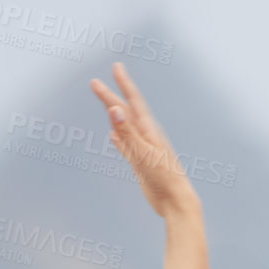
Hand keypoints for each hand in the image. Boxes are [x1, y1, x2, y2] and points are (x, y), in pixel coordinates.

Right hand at [89, 62, 196, 216]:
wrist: (175, 202)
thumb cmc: (164, 178)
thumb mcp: (143, 153)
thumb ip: (127, 132)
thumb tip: (113, 109)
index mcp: (149, 130)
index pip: (133, 101)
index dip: (124, 84)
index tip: (116, 67)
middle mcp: (146, 137)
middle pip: (124, 112)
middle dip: (110, 97)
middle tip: (93, 83)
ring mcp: (143, 150)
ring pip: (125, 127)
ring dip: (114, 115)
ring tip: (105, 103)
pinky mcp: (140, 164)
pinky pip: (126, 146)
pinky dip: (118, 139)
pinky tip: (112, 136)